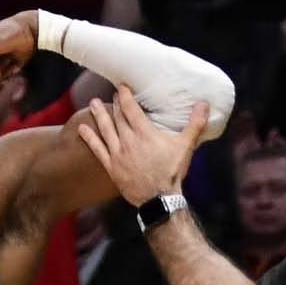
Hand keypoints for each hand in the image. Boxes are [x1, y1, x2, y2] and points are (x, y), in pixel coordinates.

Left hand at [73, 86, 210, 206]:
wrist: (159, 198)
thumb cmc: (172, 171)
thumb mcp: (186, 146)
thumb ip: (195, 123)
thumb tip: (204, 103)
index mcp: (145, 133)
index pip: (131, 109)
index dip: (125, 96)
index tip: (121, 86)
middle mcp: (128, 140)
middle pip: (118, 117)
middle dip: (114, 104)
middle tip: (111, 94)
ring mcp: (117, 153)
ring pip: (105, 129)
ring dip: (99, 115)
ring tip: (93, 103)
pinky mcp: (110, 166)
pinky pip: (97, 149)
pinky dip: (89, 137)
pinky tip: (82, 128)